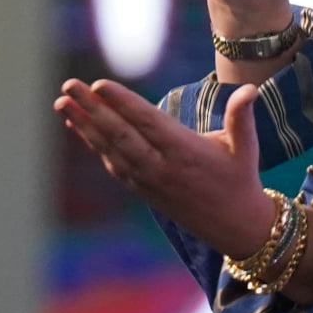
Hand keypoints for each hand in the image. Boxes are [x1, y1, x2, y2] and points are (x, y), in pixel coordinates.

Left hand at [54, 77, 270, 256]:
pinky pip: (112, 163)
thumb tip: (250, 89)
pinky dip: (93, 144)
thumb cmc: (240, 179)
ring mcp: (148, 181)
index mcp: (185, 153)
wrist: (234, 227)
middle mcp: (161, 168)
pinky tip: (78, 125)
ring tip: (62, 102)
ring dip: (84, 125)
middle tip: (69, 85)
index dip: (122, 103)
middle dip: (92, 109)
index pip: (147, 123)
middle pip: (120, 135)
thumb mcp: (246, 148)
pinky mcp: (142, 190)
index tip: (98, 85)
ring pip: (110, 150)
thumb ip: (242, 117)